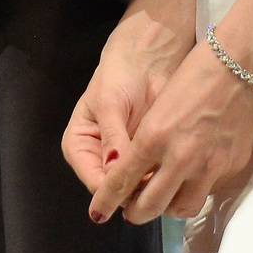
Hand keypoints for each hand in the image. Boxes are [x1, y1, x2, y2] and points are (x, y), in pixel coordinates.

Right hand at [62, 12, 191, 198]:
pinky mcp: (145, 159)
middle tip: (157, 182)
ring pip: (134, 189)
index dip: (114, 190)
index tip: (138, 186)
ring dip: (149, 186)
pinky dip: (161, 177)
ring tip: (166, 174)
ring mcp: (123, 162)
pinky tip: (174, 170)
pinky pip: (152, 179)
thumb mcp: (110, 104)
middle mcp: (98, 160)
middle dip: (134, 191)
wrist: (147, 61)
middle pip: (114, 191)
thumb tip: (114, 170)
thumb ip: (112, 137)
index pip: (93, 182)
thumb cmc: (119, 76)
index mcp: (78, 147)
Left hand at [88, 35, 252, 225]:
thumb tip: (134, 168)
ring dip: (167, 207)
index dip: (106, 200)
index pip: (122, 181)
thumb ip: (146, 141)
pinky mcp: (232, 166)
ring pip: (181, 208)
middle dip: (134, 214)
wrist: (245, 64)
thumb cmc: (196, 73)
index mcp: (155, 137)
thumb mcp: (160, 105)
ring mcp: (210, 166)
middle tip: (129, 212)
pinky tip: (190, 176)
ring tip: (161, 197)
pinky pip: (207, 191)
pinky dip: (194, 189)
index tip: (98, 213)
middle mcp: (181, 158)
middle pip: (150, 206)